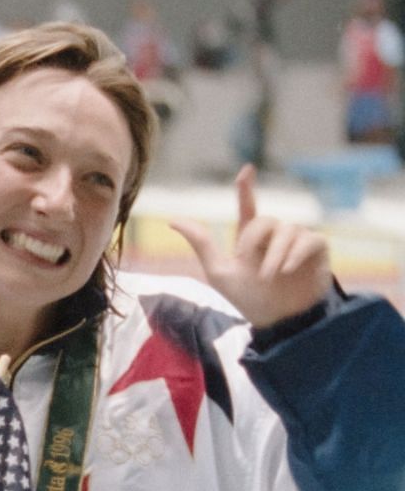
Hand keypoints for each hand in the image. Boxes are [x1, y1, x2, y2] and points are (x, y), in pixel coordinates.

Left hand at [169, 165, 332, 327]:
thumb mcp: (219, 271)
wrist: (277, 320)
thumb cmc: (249, 299)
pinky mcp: (317, 249)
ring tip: (270, 276)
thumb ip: (201, 243)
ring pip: (287, 230)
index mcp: (250, 240)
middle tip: (250, 265)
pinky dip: (297, 253)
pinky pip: (309, 239)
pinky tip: (288, 269)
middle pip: (265, 220)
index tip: (246, 170)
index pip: (248, 209)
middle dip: (254, 241)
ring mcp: (297, 241)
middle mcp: (274, 237)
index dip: (246, 189)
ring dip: (275, 255)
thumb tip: (172, 220)